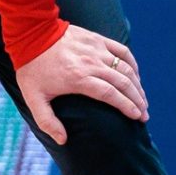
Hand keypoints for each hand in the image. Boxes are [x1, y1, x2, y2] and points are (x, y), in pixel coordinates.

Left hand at [14, 24, 148, 145]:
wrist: (31, 34)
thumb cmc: (32, 69)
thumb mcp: (33, 98)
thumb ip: (47, 121)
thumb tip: (63, 140)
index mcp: (78, 79)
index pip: (111, 95)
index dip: (127, 106)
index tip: (137, 117)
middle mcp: (91, 63)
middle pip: (123, 83)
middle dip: (137, 100)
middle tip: (144, 114)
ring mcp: (96, 50)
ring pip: (126, 68)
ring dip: (138, 85)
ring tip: (143, 100)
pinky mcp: (97, 39)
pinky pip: (122, 51)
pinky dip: (132, 64)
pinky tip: (136, 75)